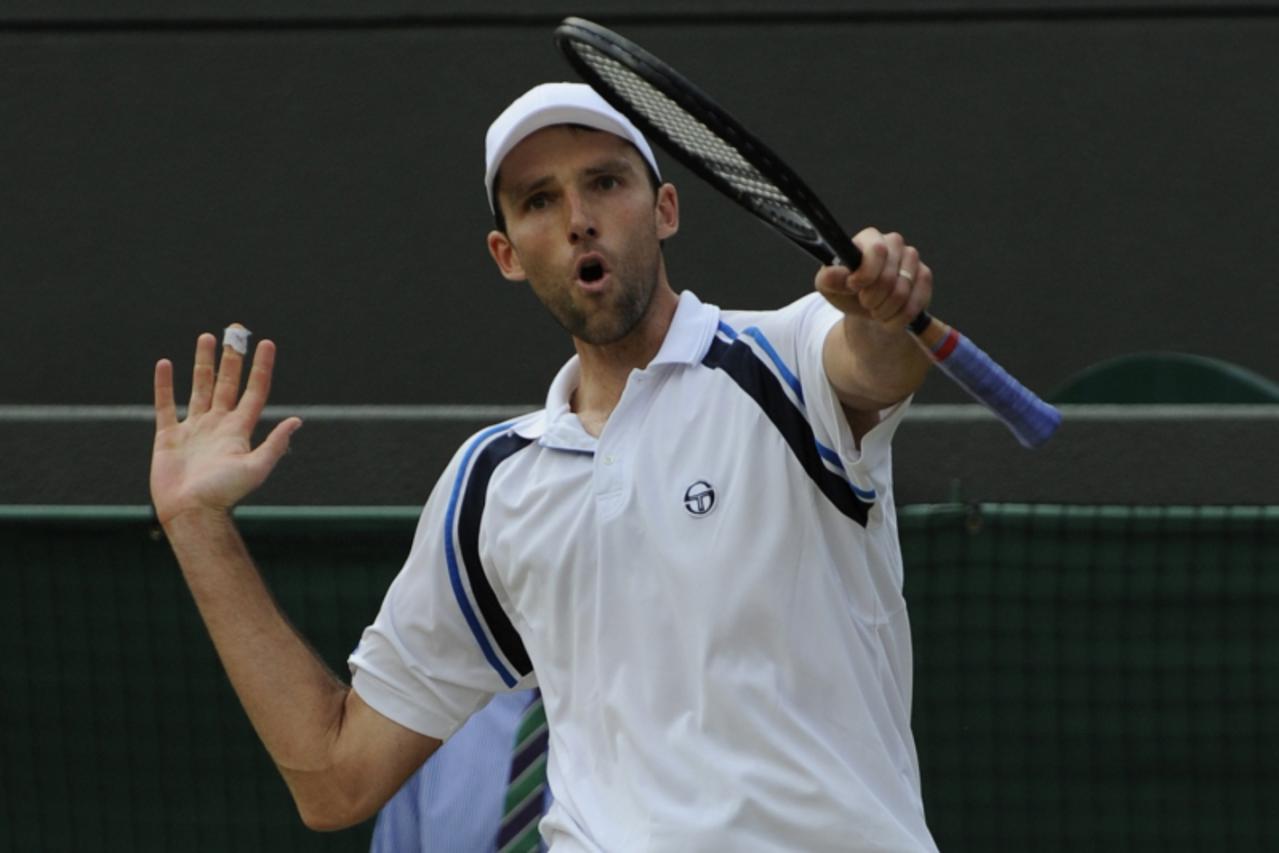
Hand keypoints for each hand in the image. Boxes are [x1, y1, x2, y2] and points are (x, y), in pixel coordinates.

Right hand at [150, 330, 301, 526]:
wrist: (191, 513)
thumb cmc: (224, 494)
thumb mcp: (255, 469)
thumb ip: (274, 444)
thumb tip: (298, 421)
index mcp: (239, 431)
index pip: (254, 391)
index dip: (261, 368)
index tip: (266, 343)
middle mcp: (218, 426)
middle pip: (226, 384)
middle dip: (231, 358)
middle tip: (234, 332)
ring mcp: (194, 430)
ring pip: (199, 388)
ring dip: (203, 363)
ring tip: (206, 338)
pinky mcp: (169, 437)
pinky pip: (165, 405)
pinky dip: (164, 385)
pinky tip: (165, 364)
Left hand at [814, 228, 932, 331]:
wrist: (866, 307)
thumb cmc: (846, 290)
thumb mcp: (829, 286)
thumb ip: (829, 277)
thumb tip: (835, 272)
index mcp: (869, 238)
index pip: (877, 251)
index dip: (866, 275)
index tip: (854, 286)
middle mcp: (893, 242)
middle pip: (888, 277)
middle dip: (872, 299)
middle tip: (864, 303)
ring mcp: (912, 258)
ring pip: (902, 292)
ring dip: (885, 310)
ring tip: (875, 310)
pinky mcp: (924, 276)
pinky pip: (916, 302)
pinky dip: (899, 317)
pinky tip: (890, 316)